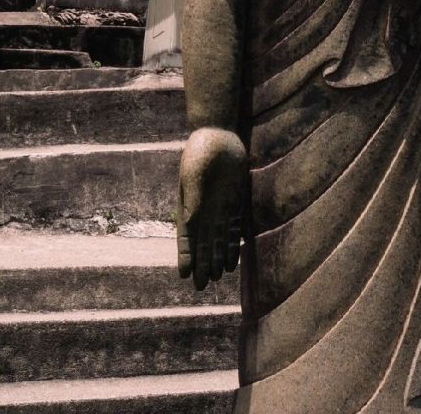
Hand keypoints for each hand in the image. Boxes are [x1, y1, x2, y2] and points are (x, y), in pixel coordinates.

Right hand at [176, 127, 246, 288]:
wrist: (218, 134)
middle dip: (202, 264)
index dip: (186, 256)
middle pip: (203, 242)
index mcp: (188, 205)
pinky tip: (233, 260)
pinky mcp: (235, 201)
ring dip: (217, 258)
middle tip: (202, 286)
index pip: (186, 236)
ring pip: (218, 239)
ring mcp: (220, 207)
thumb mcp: (194, 173)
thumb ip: (194, 197)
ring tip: (217, 278)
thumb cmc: (200, 151)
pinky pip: (234, 228)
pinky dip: (233, 245)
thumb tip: (190, 222)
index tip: (185, 275)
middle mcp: (204, 210)